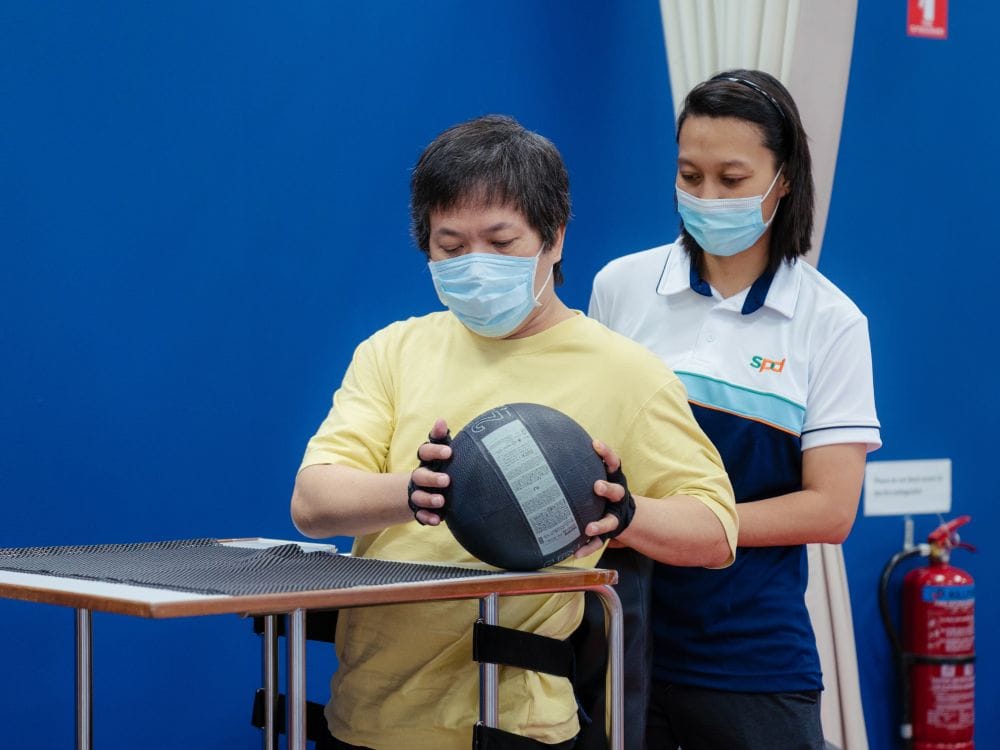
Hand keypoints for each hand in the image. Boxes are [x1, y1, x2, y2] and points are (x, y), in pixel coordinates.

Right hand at [407, 418, 451, 525]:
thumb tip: (441, 420)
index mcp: (427, 462)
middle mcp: (420, 477)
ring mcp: (418, 493)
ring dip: (428, 499)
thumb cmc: (438, 468)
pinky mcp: (420, 509)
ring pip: (419, 496)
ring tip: (441, 501)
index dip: (434, 451)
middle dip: (432, 478)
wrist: (421, 491)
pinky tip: (437, 520)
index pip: (425, 452)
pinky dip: (427, 517)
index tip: (449, 452)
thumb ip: (441, 439)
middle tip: (446, 480)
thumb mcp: (441, 455)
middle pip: (420, 476)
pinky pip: (421, 515)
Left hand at [574, 439, 636, 557]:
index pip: (613, 463)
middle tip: (597, 486)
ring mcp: (615, 516)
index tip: (596, 444)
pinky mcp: (610, 532)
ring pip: (611, 520)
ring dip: (600, 524)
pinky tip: (576, 553)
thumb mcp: (596, 475)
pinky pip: (600, 541)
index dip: (606, 453)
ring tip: (589, 528)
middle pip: (617, 492)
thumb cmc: (600, 491)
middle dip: (607, 489)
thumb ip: (580, 466)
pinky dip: (588, 546)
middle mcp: (618, 497)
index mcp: (614, 480)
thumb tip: (546, 447)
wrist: (624, 515)